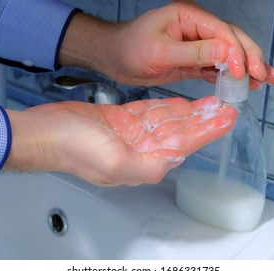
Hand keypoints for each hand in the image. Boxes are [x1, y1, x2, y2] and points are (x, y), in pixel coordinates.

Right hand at [5, 97, 235, 185]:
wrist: (46, 132)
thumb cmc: (73, 149)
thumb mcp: (115, 163)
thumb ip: (149, 165)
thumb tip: (176, 159)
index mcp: (142, 162)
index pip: (185, 145)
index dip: (207, 131)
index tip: (226, 119)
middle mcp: (140, 150)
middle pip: (181, 132)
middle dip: (204, 120)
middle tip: (225, 107)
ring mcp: (131, 134)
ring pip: (168, 121)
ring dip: (190, 112)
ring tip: (210, 103)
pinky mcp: (121, 120)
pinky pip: (151, 113)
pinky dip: (167, 107)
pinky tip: (181, 104)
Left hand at [59, 1, 273, 87]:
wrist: (114, 58)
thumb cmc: (130, 48)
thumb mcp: (160, 50)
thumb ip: (193, 52)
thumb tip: (227, 52)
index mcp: (189, 16)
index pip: (222, 32)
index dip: (237, 52)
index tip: (245, 72)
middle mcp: (196, 28)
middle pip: (232, 41)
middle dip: (251, 58)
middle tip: (266, 76)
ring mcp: (196, 45)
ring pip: (228, 55)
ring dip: (247, 68)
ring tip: (268, 80)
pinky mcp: (192, 61)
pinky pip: (215, 68)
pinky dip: (230, 77)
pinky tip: (245, 84)